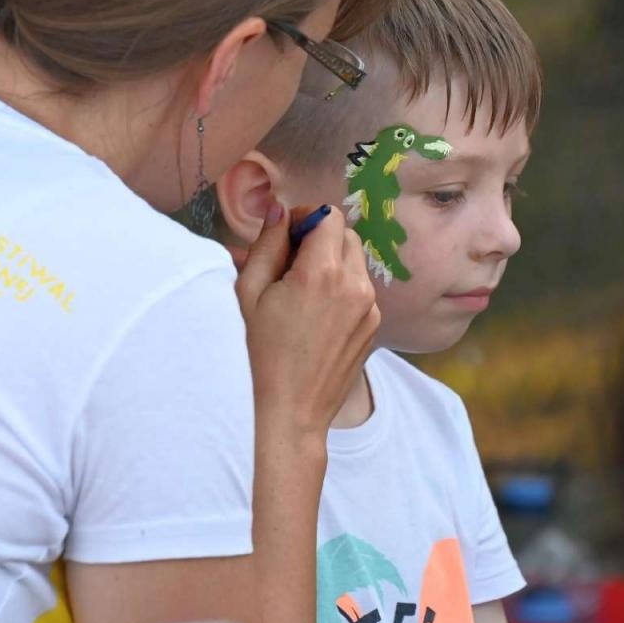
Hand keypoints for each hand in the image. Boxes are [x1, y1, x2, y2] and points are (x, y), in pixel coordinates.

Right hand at [235, 203, 379, 441]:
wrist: (290, 411)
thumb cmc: (259, 354)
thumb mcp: (249, 294)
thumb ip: (267, 245)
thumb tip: (279, 211)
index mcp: (321, 272)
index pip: (328, 216)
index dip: (305, 218)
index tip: (286, 236)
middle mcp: (354, 285)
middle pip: (346, 235)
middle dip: (320, 239)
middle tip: (290, 264)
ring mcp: (369, 307)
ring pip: (356, 262)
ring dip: (333, 264)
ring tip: (302, 293)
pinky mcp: (374, 326)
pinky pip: (361, 290)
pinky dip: (342, 290)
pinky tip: (316, 317)